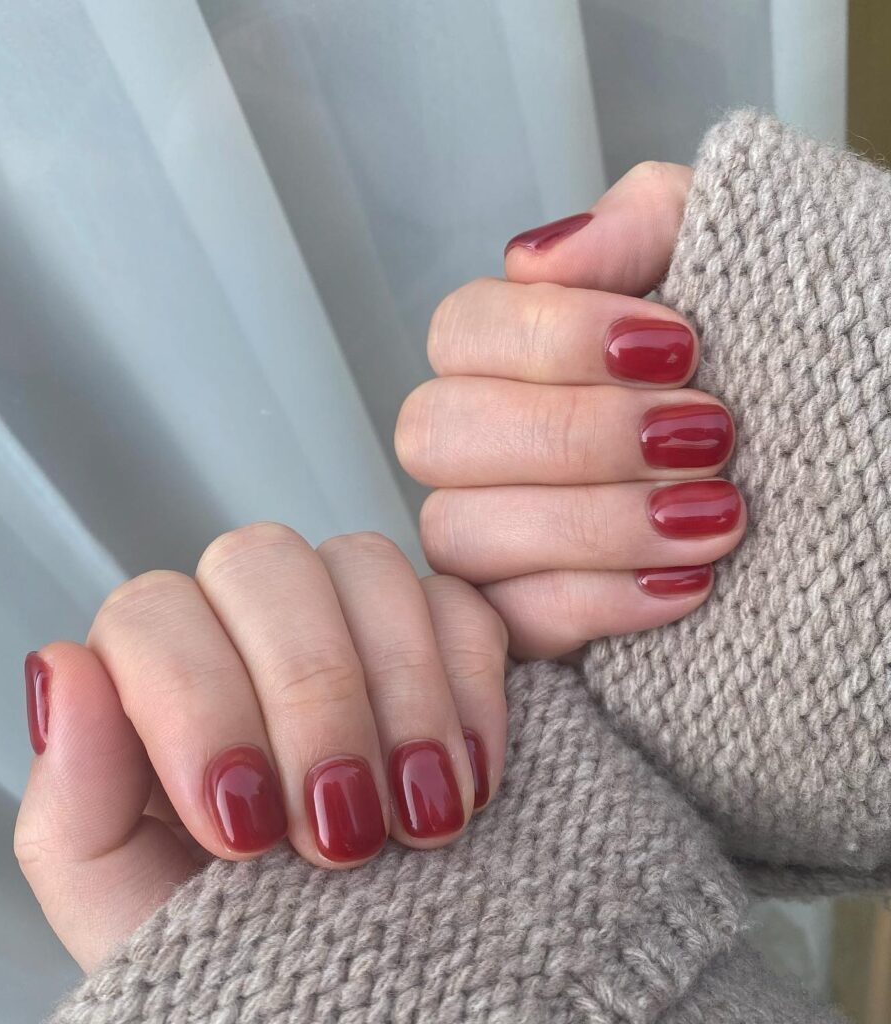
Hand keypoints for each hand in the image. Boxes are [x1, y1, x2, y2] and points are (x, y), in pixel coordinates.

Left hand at [15, 525, 506, 969]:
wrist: (338, 997)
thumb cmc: (220, 949)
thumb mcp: (126, 908)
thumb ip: (74, 801)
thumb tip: (62, 666)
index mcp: (152, 675)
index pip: (152, 612)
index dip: (200, 704)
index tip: (246, 828)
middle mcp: (243, 623)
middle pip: (263, 562)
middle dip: (312, 695)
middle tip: (343, 827)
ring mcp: (344, 620)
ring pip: (364, 563)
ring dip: (400, 691)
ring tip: (421, 815)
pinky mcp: (437, 637)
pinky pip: (460, 602)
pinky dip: (469, 685)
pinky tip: (469, 778)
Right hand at [396, 162, 745, 658]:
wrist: (843, 467)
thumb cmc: (770, 358)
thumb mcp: (723, 260)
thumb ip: (640, 222)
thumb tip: (536, 258)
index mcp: (507, 351)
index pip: (459, 332)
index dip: (553, 339)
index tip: (680, 347)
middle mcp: (478, 443)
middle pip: (436, 435)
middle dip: (574, 436)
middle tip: (708, 437)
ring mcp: (489, 534)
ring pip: (459, 532)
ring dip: (592, 524)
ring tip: (718, 517)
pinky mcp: (520, 616)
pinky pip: (511, 619)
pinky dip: (597, 602)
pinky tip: (689, 583)